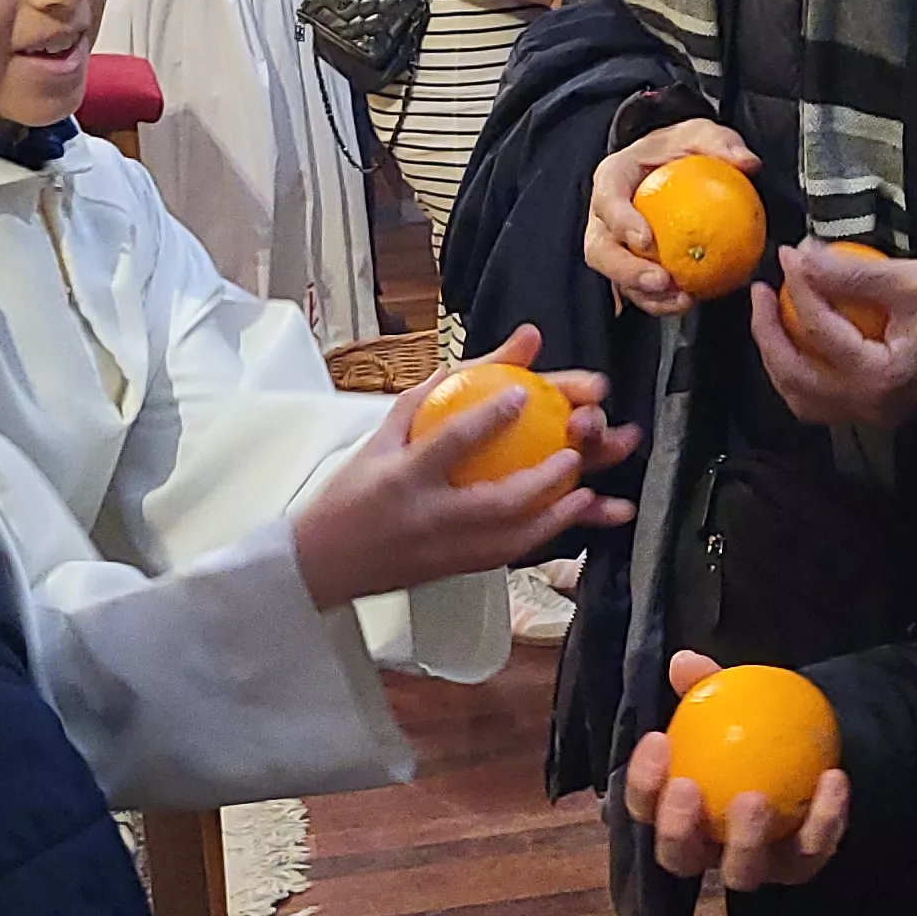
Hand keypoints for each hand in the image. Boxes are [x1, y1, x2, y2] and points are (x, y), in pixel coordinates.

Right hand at [289, 325, 637, 610]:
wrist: (325, 562)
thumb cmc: (356, 489)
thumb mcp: (386, 431)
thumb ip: (446, 387)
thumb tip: (515, 345)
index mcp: (400, 477)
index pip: (446, 444)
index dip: (486, 419)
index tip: (522, 392)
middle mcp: (426, 518)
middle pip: (493, 503)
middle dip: (541, 480)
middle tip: (573, 452)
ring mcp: (444, 551)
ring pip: (511, 540)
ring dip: (557, 516)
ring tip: (591, 494)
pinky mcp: (457, 570)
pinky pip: (510, 554)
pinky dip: (546, 535)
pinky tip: (573, 519)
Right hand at [584, 120, 760, 315]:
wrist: (671, 165)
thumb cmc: (677, 150)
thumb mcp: (699, 134)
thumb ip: (720, 143)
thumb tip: (746, 162)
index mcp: (613, 178)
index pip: (607, 200)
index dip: (620, 222)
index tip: (645, 238)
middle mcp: (605, 216)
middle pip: (600, 250)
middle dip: (626, 271)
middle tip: (660, 280)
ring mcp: (616, 244)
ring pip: (616, 277)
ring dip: (645, 294)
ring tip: (681, 299)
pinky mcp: (632, 264)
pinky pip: (640, 289)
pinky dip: (661, 301)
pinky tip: (689, 301)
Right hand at [621, 651, 849, 888]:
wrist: (806, 754)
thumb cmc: (748, 732)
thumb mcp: (726, 704)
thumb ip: (704, 686)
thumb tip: (685, 662)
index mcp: (677, 813)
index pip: (644, 807)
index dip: (642, 781)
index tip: (658, 739)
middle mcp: (707, 850)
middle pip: (679, 857)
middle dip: (676, 829)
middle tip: (689, 787)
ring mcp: (754, 865)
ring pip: (742, 872)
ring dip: (745, 839)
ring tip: (754, 798)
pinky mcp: (799, 866)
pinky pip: (810, 850)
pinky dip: (823, 818)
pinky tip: (833, 779)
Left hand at [750, 243, 916, 428]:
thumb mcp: (910, 280)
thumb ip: (851, 271)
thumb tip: (801, 255)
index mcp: (878, 378)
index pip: (819, 331)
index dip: (798, 286)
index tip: (787, 254)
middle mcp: (870, 406)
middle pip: (794, 378)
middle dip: (767, 333)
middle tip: (758, 292)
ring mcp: (874, 415)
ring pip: (802, 398)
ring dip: (779, 360)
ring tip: (770, 318)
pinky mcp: (880, 410)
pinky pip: (823, 400)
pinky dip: (802, 373)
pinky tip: (799, 342)